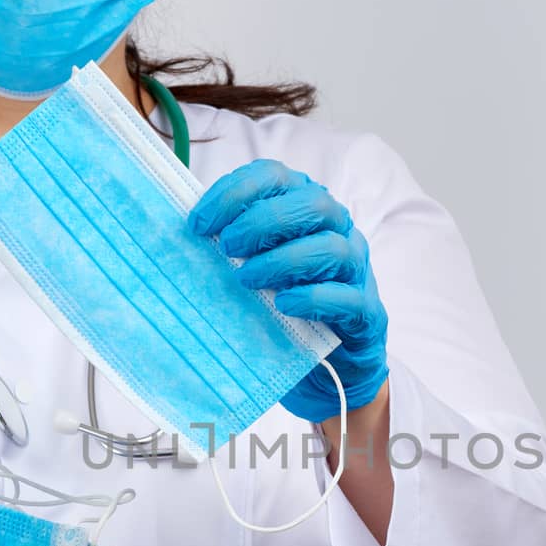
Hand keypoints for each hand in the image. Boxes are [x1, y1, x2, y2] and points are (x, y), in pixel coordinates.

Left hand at [191, 159, 389, 422]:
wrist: (334, 368)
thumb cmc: (287, 308)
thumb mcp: (257, 270)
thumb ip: (233, 248)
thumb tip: (179, 235)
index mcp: (307, 211)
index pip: (276, 177)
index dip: (236, 191)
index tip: (200, 221)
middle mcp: (338, 231)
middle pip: (313, 203)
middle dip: (264, 220)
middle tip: (226, 247)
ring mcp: (357, 271)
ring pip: (332, 247)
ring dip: (283, 258)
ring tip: (246, 278)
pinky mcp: (366, 313)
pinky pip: (347, 297)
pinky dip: (313, 297)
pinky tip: (283, 304)